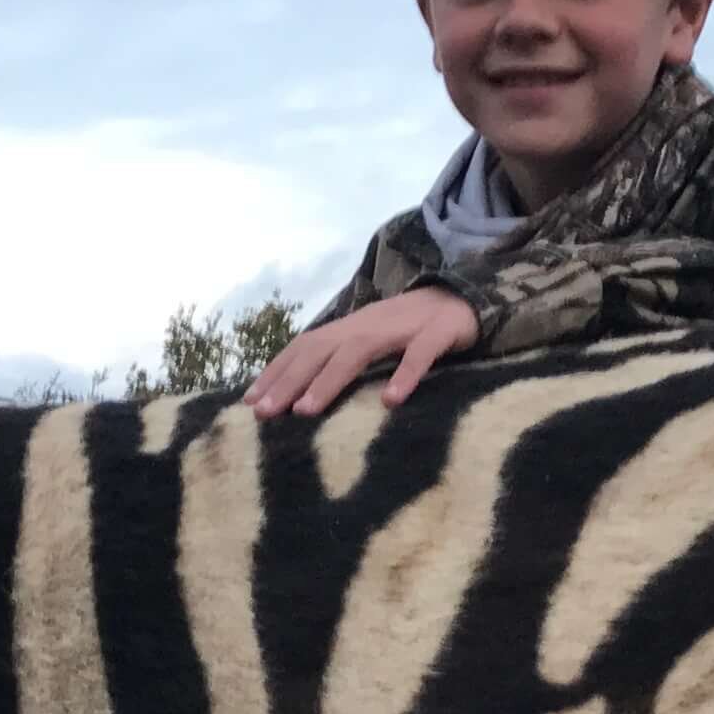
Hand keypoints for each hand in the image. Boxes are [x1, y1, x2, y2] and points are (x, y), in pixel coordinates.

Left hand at [244, 286, 478, 416]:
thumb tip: (302, 394)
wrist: (464, 300)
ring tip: (305, 410)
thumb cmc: (411, 330)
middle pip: (320, 349)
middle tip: (263, 413)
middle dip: (288, 380)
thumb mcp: (370, 342)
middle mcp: (368, 324)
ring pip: (358, 351)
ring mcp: (402, 327)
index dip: (276, 371)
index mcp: (350, 327)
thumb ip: (341, 360)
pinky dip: (404, 376)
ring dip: (329, 381)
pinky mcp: (437, 334)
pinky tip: (390, 402)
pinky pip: (419, 356)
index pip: (304, 347)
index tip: (249, 402)